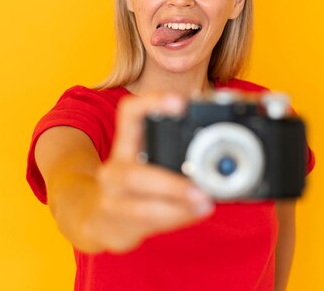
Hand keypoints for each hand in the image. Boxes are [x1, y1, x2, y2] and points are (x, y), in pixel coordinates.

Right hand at [83, 93, 214, 252]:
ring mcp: (111, 197)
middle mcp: (114, 169)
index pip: (129, 113)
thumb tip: (228, 152)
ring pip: (139, 204)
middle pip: (134, 174)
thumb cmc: (134, 189)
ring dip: (175, 205)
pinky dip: (174, 217)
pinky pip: (144, 221)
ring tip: (204, 203)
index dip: (151, 103)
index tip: (180, 103)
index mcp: (125, 145)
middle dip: (170, 183)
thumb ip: (177, 156)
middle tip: (203, 188)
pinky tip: (194, 213)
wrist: (97, 217)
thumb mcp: (149, 165)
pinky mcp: (116, 222)